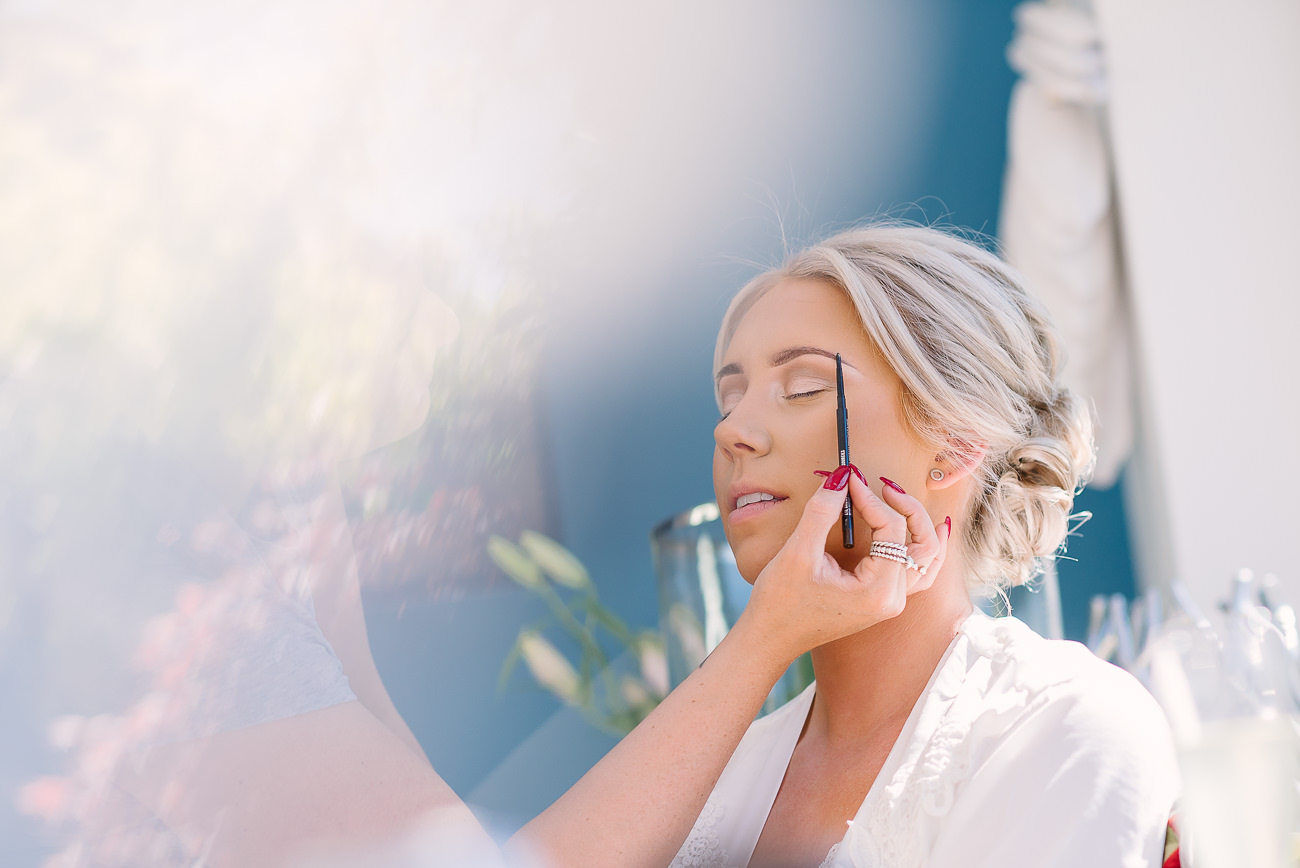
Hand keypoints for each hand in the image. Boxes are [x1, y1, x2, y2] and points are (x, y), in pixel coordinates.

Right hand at [736, 465, 950, 665]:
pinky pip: (917, 573)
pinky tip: (932, 532)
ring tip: (910, 500)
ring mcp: (889, 603)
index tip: (847, 480)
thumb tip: (841, 475)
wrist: (770, 638)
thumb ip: (822, 511)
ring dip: (921, 527)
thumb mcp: (798, 552)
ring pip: (926, 560)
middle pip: (922, 544)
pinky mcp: (880, 602)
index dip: (871, 498)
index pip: (892, 530)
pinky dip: (923, 550)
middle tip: (882, 484)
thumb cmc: (780, 601)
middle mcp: (892, 600)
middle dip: (906, 509)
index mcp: (877, 591)